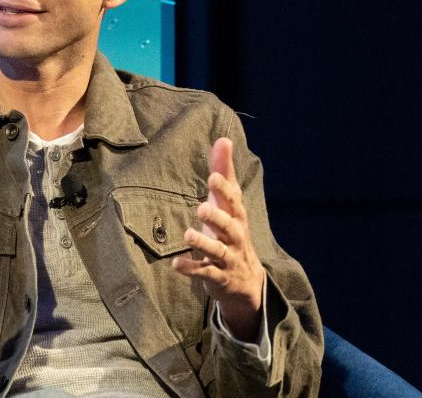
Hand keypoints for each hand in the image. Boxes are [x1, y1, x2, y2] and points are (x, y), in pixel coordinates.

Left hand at [172, 137, 265, 340]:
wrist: (246, 280)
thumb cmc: (231, 231)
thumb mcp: (228, 203)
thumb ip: (224, 172)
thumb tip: (223, 139)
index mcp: (237, 216)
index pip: (233, 201)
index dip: (224, 190)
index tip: (213, 176)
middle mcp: (235, 237)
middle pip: (229, 226)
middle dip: (217, 217)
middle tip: (202, 207)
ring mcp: (227, 258)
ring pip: (217, 250)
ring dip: (204, 243)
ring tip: (188, 234)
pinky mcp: (217, 276)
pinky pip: (205, 273)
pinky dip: (191, 269)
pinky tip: (175, 264)